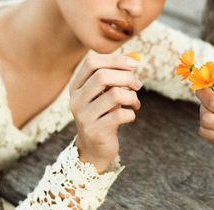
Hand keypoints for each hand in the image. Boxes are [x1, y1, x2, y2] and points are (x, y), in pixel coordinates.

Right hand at [69, 54, 141, 173]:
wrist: (94, 149)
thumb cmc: (103, 115)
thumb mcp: (105, 93)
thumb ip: (115, 74)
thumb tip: (134, 56)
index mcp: (76, 87)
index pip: (91, 62)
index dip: (115, 59)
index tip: (133, 64)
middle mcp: (76, 100)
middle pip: (102, 76)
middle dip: (127, 77)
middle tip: (138, 85)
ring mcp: (83, 117)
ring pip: (114, 95)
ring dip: (132, 97)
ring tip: (135, 103)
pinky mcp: (95, 132)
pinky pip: (120, 115)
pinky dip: (131, 113)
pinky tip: (130, 116)